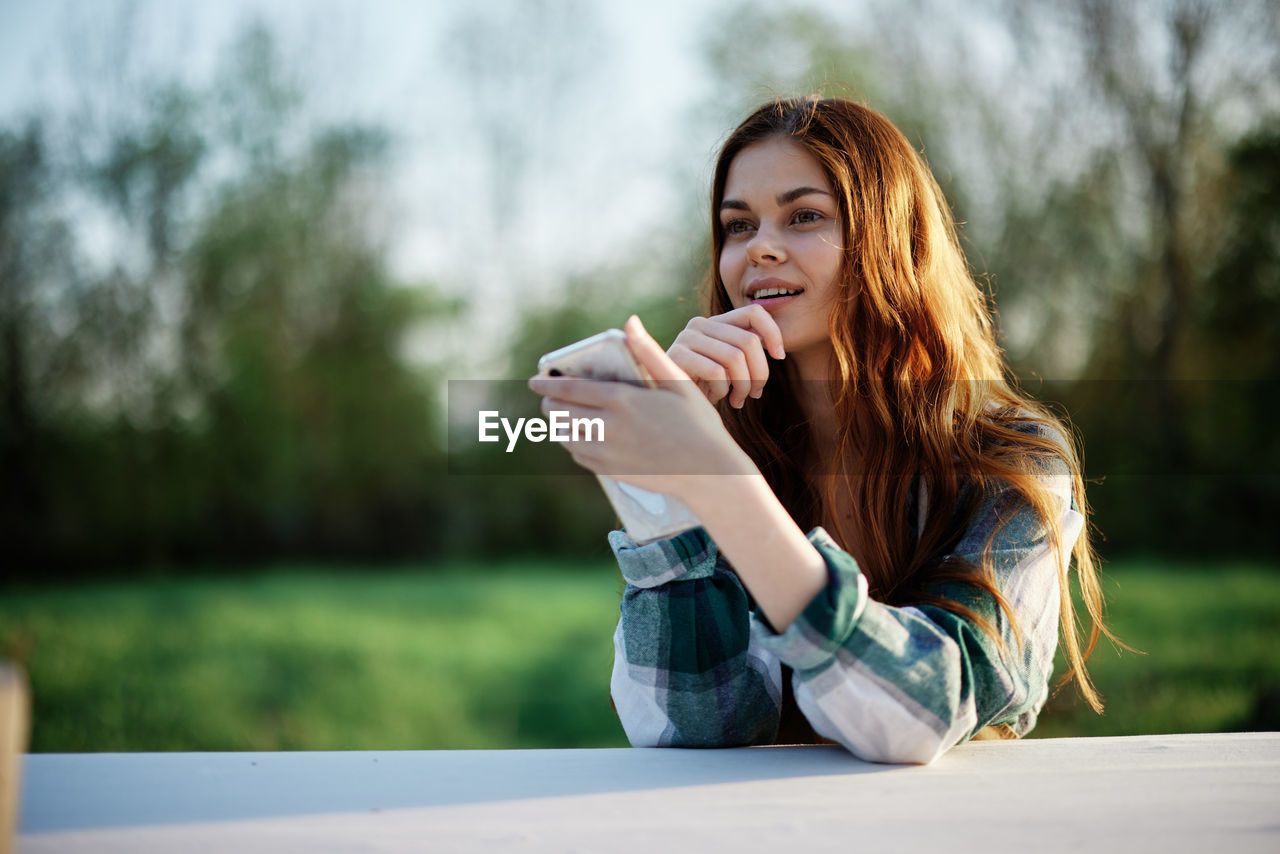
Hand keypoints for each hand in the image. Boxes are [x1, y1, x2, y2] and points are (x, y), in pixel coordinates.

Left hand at [528, 315, 756, 500]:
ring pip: (567, 436)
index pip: (570, 389)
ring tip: (561, 415)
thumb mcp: (677, 381)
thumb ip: (648, 352)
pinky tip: (581, 438)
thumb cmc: (697, 422)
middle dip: (550, 403)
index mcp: (622, 400)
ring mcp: (608, 453)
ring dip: (559, 424)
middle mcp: (609, 427)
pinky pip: (580, 456)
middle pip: (562, 413)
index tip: (535, 380)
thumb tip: (630, 322)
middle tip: (548, 398)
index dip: (547, 384)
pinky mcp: (612, 472)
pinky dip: (574, 444)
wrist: (709, 472)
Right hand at [665, 304, 784, 408]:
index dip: (773, 333)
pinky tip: (715, 398)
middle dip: (760, 373)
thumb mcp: (729, 366)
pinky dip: (722, 390)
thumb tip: (777, 351)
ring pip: (735, 358)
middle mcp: (700, 324)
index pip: (754, 312)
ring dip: (743, 386)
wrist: (668, 401)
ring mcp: (687, 338)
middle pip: (749, 341)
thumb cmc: (704, 386)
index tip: (779, 356)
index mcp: (717, 322)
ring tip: (737, 400)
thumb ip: (746, 353)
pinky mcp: (677, 356)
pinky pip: (716, 372)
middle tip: (755, 393)